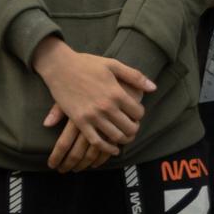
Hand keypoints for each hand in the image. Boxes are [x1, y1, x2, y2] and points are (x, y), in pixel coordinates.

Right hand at [31, 37, 155, 170]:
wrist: (60, 66)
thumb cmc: (87, 64)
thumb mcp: (113, 65)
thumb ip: (135, 76)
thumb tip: (153, 88)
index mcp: (116, 93)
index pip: (138, 112)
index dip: (140, 114)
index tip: (136, 114)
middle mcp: (106, 107)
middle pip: (129, 128)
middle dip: (134, 129)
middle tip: (133, 127)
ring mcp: (92, 116)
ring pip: (115, 137)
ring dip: (124, 140)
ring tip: (125, 137)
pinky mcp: (79, 122)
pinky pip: (96, 142)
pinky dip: (107, 149)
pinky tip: (113, 149)